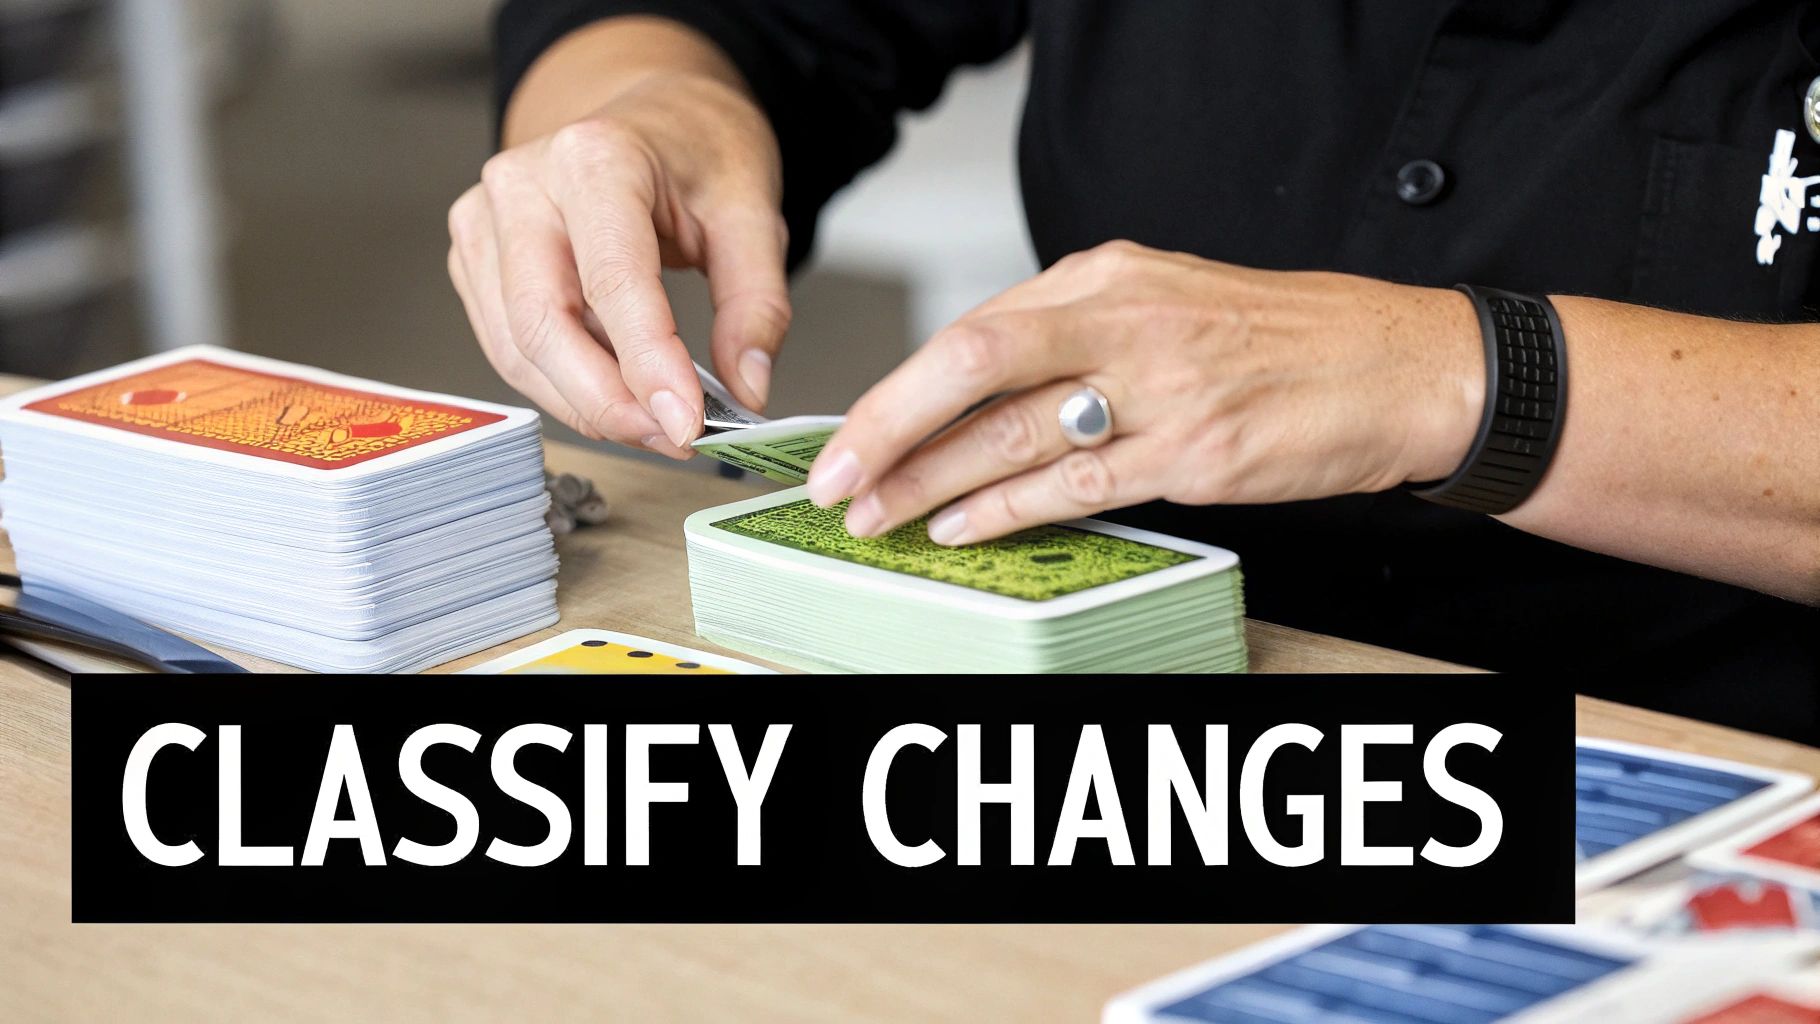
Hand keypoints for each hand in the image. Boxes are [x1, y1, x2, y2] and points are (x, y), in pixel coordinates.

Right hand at [447, 69, 788, 455]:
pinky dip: (562, 385)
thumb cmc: (695, 152)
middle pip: (544, 322)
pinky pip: (508, 344)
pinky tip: (615, 396)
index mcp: (595, 158)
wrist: (651, 116)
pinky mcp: (476, 257)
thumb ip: (756, 304)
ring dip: (586, 404)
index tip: (687, 424)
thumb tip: (747, 389)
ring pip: (517, 347)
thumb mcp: (754, 213)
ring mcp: (486, 220)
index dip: (647, 364)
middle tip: (675, 439)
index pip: (612, 281)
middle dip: (609, 402)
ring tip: (656, 425)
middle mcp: (523, 184)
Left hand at [805, 241, 1484, 543]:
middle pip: (971, 363)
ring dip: (929, 481)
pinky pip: (1075, 483)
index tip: (853, 430)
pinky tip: (959, 529)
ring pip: (1011, 432)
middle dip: (887, 425)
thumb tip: (982, 387)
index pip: (974, 328)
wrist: (1399, 365)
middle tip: (833, 476)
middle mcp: (1123, 319)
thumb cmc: (1283, 339)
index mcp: (1107, 276)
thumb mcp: (1167, 302)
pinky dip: (1006, 509)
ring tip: (875, 514)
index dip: (901, 386)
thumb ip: (1076, 335)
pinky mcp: (1193, 450)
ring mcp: (1159, 385)